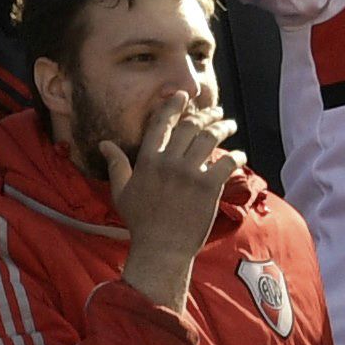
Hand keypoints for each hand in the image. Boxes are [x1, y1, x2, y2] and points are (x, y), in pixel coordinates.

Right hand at [107, 102, 244, 306]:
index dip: (173, 106)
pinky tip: (240, 155)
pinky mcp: (209, 186)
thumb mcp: (122, 192)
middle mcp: (168, 163)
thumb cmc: (141, 221)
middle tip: (217, 112)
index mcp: (147, 162)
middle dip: (207, 114)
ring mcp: (189, 174)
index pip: (160, 125)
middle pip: (190, 126)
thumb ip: (117, 165)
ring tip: (230, 125)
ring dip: (224, 127)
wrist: (161, 249)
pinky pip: (228, 161)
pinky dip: (237, 155)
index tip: (183, 95)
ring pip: (211, 138)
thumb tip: (105, 144)